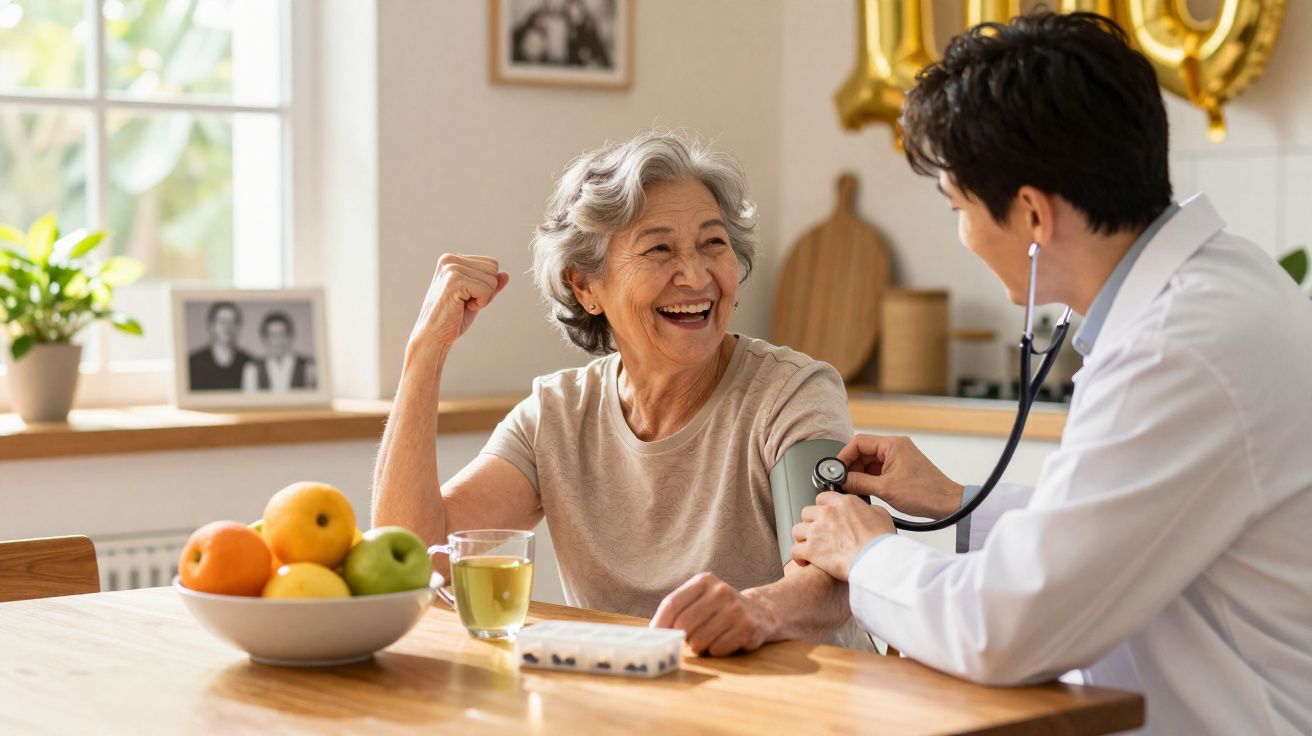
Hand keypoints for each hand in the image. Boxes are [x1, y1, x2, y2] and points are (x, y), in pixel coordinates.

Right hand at [408, 254, 509, 351]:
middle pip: (493, 269)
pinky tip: (461, 308)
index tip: (466, 297)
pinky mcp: (454, 281)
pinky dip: (479, 304)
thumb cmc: (452, 319)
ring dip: (482, 298)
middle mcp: (450, 260)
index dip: (486, 285)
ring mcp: (451, 269)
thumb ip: (489, 286)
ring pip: (492, 280)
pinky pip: (486, 290)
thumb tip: (506, 275)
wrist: (433, 336)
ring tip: (461, 305)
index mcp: (452, 259)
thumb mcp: (475, 298)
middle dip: (486, 291)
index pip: (491, 264)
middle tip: (464, 302)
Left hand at [650, 572, 771, 656]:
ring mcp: (736, 609)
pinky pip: (718, 649)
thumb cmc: (719, 609)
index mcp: (704, 581)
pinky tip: (723, 642)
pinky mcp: (748, 628)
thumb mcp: (700, 599)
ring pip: (700, 640)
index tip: (654, 636)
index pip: (672, 604)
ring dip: (699, 647)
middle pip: (684, 624)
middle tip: (689, 640)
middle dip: (683, 638)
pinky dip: (715, 651)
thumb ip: (678, 610)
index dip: (660, 623)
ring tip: (707, 641)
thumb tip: (654, 632)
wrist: (760, 611)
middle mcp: (721, 591)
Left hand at [790, 492, 894, 580]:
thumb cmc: (881, 541)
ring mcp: (816, 531)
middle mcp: (826, 514)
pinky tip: (804, 560)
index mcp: (843, 503)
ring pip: (797, 530)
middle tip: (818, 532)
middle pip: (807, 513)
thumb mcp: (881, 516)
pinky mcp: (811, 550)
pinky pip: (795, 550)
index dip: (823, 507)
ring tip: (808, 545)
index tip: (825, 514)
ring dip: (802, 538)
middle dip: (811, 522)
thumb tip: (867, 513)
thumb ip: (868, 510)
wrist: (876, 559)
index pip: (823, 498)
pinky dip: (798, 556)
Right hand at [837, 435, 963, 518]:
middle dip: (852, 467)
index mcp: (893, 445)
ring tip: (855, 489)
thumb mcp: (885, 489)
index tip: (836, 470)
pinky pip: (879, 469)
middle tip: (843, 482)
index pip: (859, 442)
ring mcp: (899, 457)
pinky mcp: (901, 467)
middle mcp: (896, 447)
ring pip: (870, 461)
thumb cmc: (925, 493)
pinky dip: (870, 478)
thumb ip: (859, 482)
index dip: (845, 456)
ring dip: (861, 474)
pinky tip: (866, 490)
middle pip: (864, 451)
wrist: (947, 504)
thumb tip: (842, 480)